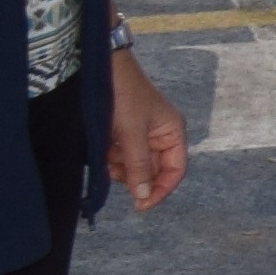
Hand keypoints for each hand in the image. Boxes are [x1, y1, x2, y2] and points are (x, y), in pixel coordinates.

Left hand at [104, 48, 187, 211]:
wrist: (101, 69)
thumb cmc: (123, 96)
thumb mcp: (132, 134)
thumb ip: (138, 166)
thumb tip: (143, 195)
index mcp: (173, 133)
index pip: (174, 171)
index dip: (160, 190)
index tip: (140, 205)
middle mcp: (160, 135)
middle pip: (153, 169)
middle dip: (134, 175)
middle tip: (115, 173)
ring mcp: (141, 134)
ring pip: (134, 164)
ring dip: (120, 167)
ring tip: (107, 156)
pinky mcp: (123, 132)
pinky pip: (121, 155)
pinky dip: (111, 158)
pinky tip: (103, 149)